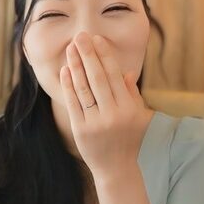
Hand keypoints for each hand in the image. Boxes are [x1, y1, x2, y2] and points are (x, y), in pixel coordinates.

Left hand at [59, 31, 153, 177]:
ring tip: (70, 49)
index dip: (105, 56)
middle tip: (80, 36)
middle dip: (88, 55)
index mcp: (129, 108)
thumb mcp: (137, 116)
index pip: (114, 76)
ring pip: (84, 89)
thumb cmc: (128, 139)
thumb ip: (132, 94)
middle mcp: (113, 114)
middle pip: (98, 78)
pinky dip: (68, 86)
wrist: (116, 168)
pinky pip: (73, 103)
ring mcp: (95, 123)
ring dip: (76, 66)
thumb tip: (125, 72)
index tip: (97, 39)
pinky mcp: (80, 130)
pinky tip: (65, 70)